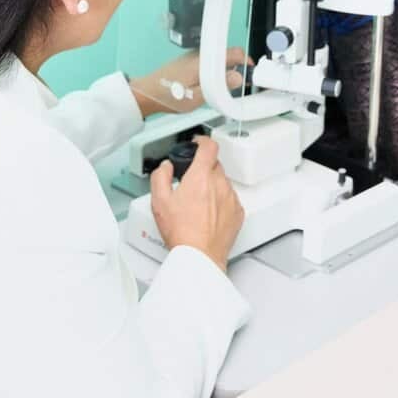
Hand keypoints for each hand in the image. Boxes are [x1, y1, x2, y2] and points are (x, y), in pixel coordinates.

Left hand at [129, 48, 250, 117]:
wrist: (146, 93)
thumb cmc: (168, 96)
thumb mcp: (196, 98)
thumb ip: (218, 87)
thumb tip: (237, 77)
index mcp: (204, 61)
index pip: (233, 53)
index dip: (246, 61)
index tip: (250, 72)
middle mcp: (199, 54)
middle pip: (227, 54)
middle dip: (236, 67)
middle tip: (238, 84)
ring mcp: (193, 56)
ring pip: (217, 59)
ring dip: (225, 69)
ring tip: (224, 88)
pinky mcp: (188, 61)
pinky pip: (208, 62)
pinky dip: (214, 71)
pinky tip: (210, 85)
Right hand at [149, 136, 244, 270]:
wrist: (200, 256)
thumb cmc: (181, 232)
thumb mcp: (159, 201)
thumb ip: (160, 176)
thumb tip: (165, 168)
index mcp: (201, 176)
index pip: (209, 146)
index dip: (203, 141)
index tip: (198, 144)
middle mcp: (220, 183)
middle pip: (214, 165)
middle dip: (203, 169)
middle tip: (191, 183)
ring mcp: (231, 198)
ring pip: (222, 182)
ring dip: (212, 186)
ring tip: (198, 204)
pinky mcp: (237, 212)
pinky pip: (230, 198)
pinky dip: (221, 201)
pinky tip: (208, 215)